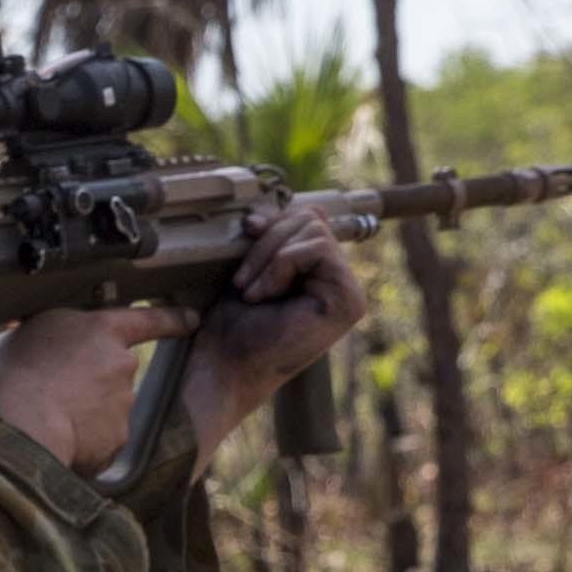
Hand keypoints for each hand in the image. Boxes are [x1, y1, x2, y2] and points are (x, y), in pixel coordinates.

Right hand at [0, 302, 196, 478]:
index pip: (148, 319)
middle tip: (51, 393)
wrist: (16, 426)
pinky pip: (99, 442)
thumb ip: (41, 339)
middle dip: (89, 383)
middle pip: (113, 371)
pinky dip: (81, 444)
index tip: (190, 320)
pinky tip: (53, 441)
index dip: (171, 319)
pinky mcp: (117, 439)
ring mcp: (122, 403)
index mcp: (99, 329)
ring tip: (43, 420)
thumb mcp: (17, 338)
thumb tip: (31, 344)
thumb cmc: (9, 376)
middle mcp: (120, 363)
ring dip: (81, 414)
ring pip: (105, 409)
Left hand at [181, 205, 373, 451]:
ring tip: (251, 291)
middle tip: (242, 280)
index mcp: (318, 274)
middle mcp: (338, 282)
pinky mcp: (349, 301)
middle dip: (268, 241)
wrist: (222, 366)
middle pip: (312, 220)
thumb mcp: (254, 268)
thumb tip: (304, 206)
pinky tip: (265, 295)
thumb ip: (278, 239)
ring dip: (271, 256)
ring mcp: (348, 292)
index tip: (246, 231)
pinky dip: (282, 265)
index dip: (276, 219)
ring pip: (314, 231)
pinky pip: (318, 250)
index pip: (309, 219)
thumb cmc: (230, 326)